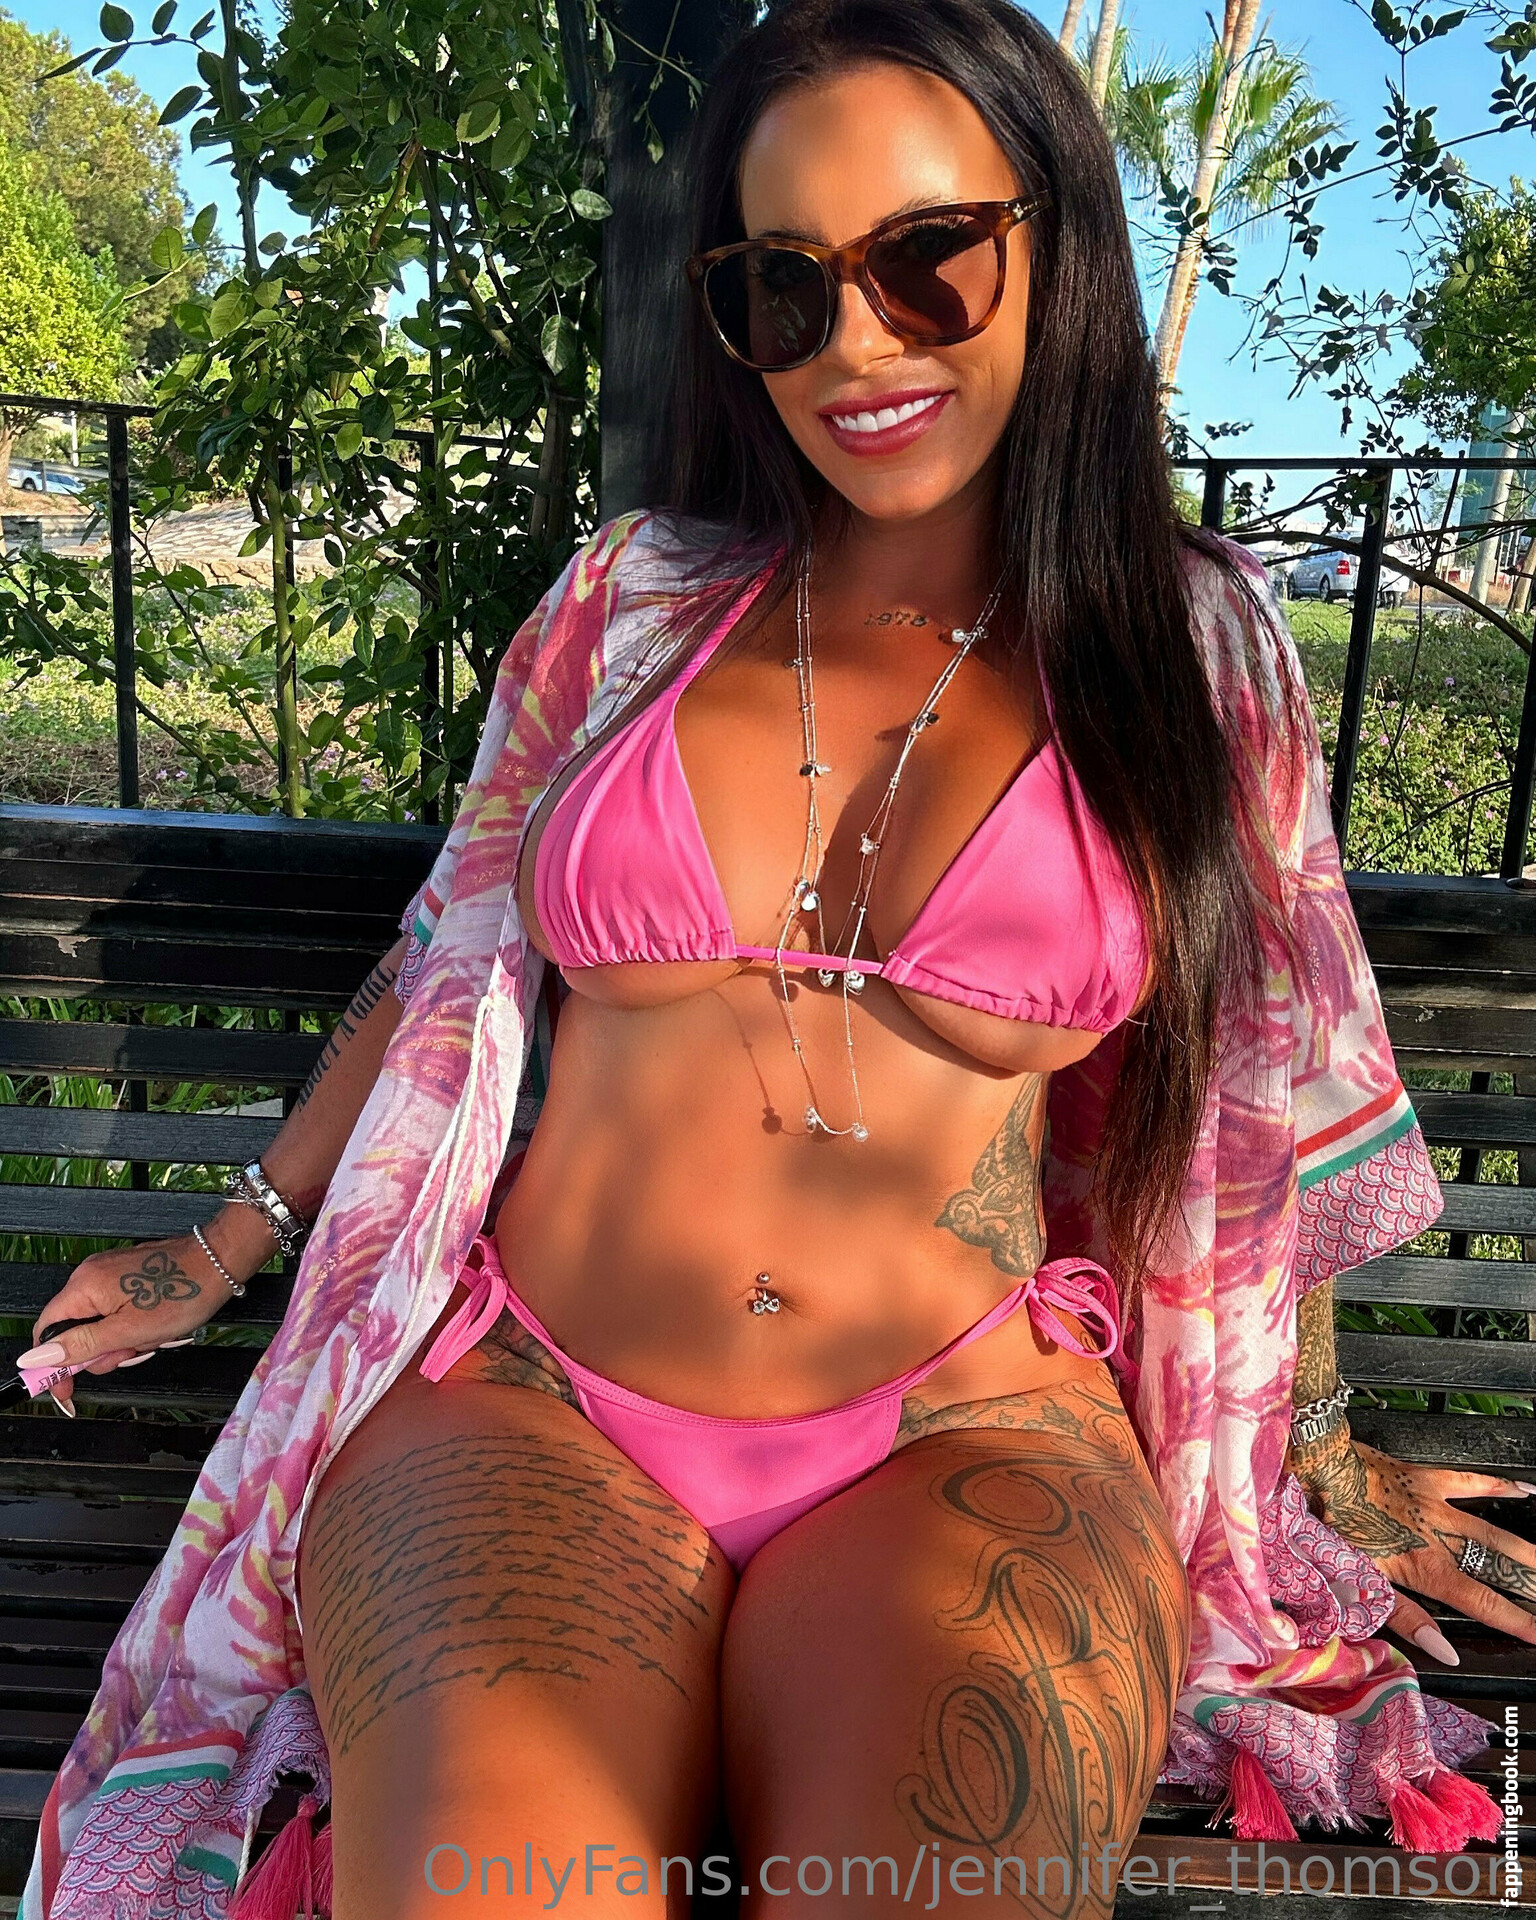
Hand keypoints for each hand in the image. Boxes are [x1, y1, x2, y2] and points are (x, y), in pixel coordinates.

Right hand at [22, 1210, 269, 1412]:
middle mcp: (91, 1275)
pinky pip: (118, 1311)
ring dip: (124, 1340)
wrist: (220, 1261)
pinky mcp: (129, 1275)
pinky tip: (156, 1326)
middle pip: (76, 1330)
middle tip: (133, 1350)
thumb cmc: (181, 1294)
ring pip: (101, 1324)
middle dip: (103, 1350)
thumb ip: (81, 1345)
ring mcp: (110, 1273)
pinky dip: (133, 1326)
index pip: (47, 1331)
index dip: (54, 1363)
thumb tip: (37, 1357)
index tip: (67, 1387)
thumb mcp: (128, 1332)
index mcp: (84, 1287)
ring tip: (152, 1335)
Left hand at [1291, 1427, 1535, 1659]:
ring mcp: (1435, 1507)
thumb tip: (1444, 1649)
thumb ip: (1406, 1617)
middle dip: (1531, 1585)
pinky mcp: (1425, 1478)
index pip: (1482, 1603)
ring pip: (1493, 1532)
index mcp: (1424, 1567)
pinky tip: (1527, 1491)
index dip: (1517, 1621)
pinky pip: (1470, 1481)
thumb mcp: (1361, 1582)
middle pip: (1498, 1567)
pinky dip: (1499, 1485)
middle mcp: (1438, 1539)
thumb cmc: (1329, 1525)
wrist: (1316, 1469)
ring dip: (1526, 1551)